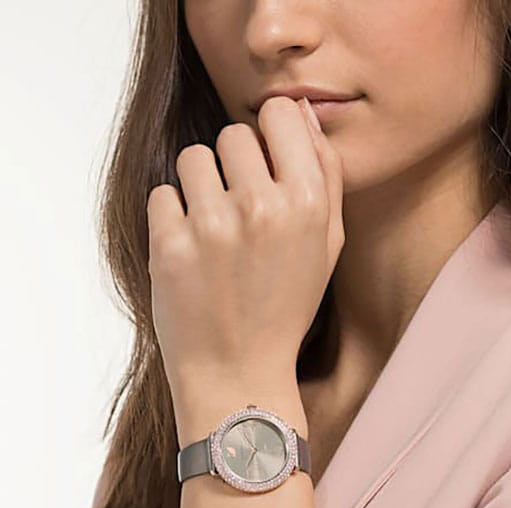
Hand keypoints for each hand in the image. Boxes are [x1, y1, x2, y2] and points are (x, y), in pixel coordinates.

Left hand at [146, 96, 344, 399]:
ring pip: (193, 158)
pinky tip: (193, 251)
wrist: (239, 371)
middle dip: (236, 165)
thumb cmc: (286, 308)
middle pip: (234, 133)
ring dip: (202, 187)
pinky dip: (174, 218)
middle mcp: (262, 207)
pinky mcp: (170, 245)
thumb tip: (300, 111)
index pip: (281, 113)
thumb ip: (324, 175)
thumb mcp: (326, 246)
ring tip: (215, 230)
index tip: (266, 159)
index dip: (271, 133)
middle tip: (241, 208)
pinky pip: (162, 194)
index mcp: (307, 205)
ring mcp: (212, 225)